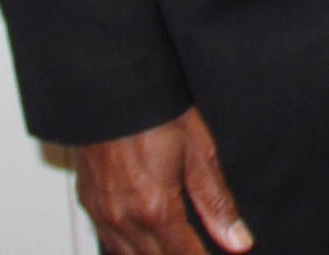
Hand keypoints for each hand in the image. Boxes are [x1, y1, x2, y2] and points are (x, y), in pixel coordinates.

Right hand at [76, 106, 252, 254]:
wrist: (112, 90)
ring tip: (176, 248)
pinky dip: (129, 249)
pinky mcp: (89, 205)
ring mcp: (102, 215)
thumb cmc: (156, 113)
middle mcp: (124, 219)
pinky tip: (145, 242)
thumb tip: (238, 241)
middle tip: (198, 249)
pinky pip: (110, 243)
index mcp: (155, 208)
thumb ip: (217, 202)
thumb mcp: (198, 152)